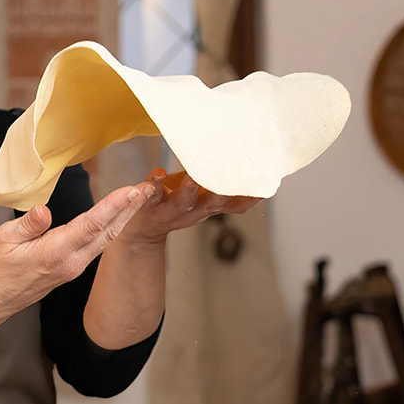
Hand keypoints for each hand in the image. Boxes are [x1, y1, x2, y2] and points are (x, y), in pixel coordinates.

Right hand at [0, 181, 157, 315]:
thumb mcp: (3, 241)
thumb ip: (28, 225)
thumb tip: (43, 210)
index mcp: (54, 253)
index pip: (90, 226)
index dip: (113, 207)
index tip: (130, 191)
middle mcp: (71, 262)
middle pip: (107, 232)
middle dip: (130, 209)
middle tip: (148, 188)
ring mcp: (75, 267)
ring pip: (106, 239)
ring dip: (125, 217)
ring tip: (140, 197)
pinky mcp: (74, 267)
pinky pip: (99, 245)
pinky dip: (113, 227)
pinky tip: (120, 216)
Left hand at [117, 169, 260, 249]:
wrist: (141, 230)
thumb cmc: (176, 205)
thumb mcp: (204, 203)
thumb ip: (225, 194)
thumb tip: (255, 179)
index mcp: (207, 208)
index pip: (233, 205)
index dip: (248, 197)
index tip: (263, 184)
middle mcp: (192, 211)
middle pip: (211, 204)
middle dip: (221, 192)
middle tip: (230, 177)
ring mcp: (169, 209)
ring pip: (183, 202)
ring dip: (189, 190)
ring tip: (194, 177)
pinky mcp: (148, 203)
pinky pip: (150, 194)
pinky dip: (153, 184)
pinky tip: (158, 173)